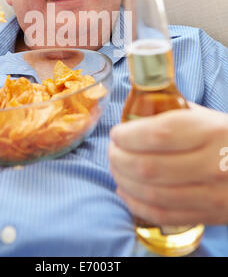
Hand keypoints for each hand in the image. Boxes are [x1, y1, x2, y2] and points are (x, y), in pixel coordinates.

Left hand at [108, 104, 227, 225]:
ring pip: (151, 193)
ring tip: (115, 168)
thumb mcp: (211, 117)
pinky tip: (125, 190)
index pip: (159, 134)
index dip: (129, 135)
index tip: (117, 132)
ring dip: (123, 180)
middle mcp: (212, 165)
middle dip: (119, 158)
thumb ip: (176, 113)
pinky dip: (136, 203)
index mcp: (211, 132)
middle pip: (148, 166)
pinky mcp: (209, 215)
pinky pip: (163, 214)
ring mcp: (210, 194)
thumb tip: (137, 108)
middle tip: (112, 150)